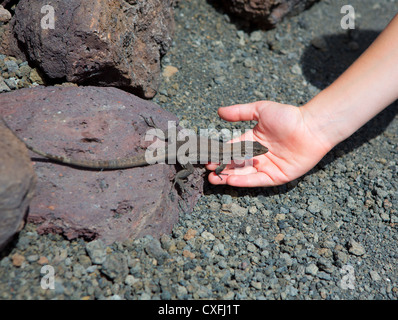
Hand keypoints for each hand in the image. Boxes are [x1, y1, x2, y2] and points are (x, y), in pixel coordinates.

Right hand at [206, 101, 331, 186]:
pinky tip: (231, 179)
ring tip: (214, 179)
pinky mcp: (276, 176)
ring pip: (244, 174)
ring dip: (229, 177)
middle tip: (208, 171)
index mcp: (252, 140)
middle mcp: (258, 155)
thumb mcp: (260, 110)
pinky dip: (244, 180)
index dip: (220, 154)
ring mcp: (267, 167)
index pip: (232, 149)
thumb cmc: (288, 116)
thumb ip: (239, 112)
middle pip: (235, 164)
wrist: (311, 127)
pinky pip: (258, 180)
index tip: (207, 158)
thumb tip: (219, 111)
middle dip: (221, 168)